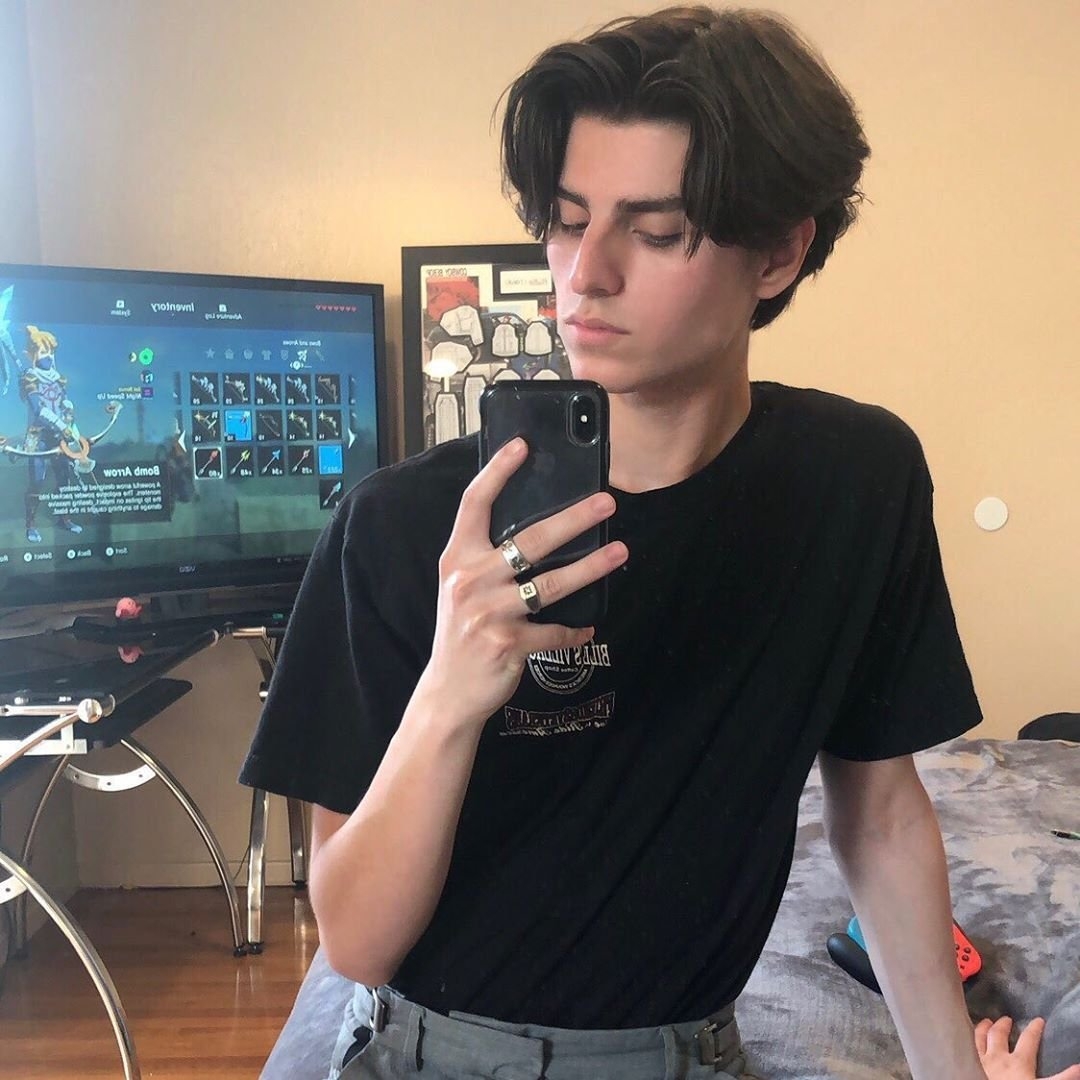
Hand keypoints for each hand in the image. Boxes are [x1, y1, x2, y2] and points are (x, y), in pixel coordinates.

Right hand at [422, 437, 626, 726]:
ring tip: (619, 552)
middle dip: (574, 518)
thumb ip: (486, 558)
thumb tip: (539, 528)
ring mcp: (488, 612)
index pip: (474, 503)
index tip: (523, 445)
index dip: (498, 471)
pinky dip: (574, 630)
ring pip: (551, 583)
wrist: (449, 690)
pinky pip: (554, 630)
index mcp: (457, 558)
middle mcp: (470, 579)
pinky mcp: (507, 643)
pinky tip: (589, 626)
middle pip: (530, 539)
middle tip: (607, 502)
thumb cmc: (462, 632)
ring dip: (591, 567)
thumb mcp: (462, 587)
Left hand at [975, 1016, 1079, 1079]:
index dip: (1034, 1029)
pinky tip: (965, 1036)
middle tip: (1006, 1018)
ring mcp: (979, 1060)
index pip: (1029, 1040)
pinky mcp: (967, 1065)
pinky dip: (966, 1038)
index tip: (1039, 1020)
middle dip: (1003, 1024)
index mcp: (1018, 1062)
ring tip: (985, 1021)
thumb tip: (1079, 1068)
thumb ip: (1061, 1078)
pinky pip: (965, 1047)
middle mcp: (996, 1057)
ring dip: (982, 1027)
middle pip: (998, 1034)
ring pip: (978, 1037)